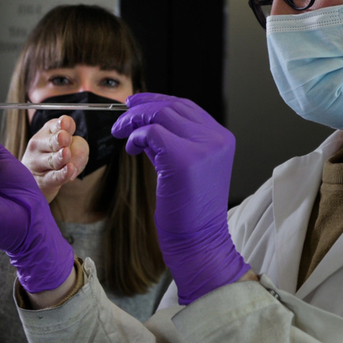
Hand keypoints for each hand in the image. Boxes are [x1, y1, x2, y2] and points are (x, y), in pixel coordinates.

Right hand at [22, 115, 89, 201]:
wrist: (39, 180)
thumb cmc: (61, 157)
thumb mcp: (75, 146)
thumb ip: (79, 147)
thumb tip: (74, 160)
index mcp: (48, 132)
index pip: (55, 126)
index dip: (62, 125)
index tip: (66, 122)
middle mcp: (39, 145)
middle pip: (51, 142)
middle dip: (58, 140)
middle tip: (65, 137)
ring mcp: (38, 164)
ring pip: (52, 160)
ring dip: (60, 157)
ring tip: (66, 153)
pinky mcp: (43, 181)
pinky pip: (54, 177)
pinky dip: (62, 174)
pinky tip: (69, 169)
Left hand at [112, 93, 249, 303]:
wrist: (199, 241)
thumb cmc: (189, 211)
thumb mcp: (186, 167)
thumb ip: (171, 141)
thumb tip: (144, 123)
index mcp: (222, 139)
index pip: (187, 107)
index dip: (158, 100)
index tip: (135, 103)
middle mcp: (216, 138)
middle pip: (173, 106)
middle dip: (142, 107)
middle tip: (121, 118)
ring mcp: (203, 147)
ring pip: (161, 115)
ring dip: (134, 120)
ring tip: (121, 134)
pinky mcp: (184, 159)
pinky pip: (152, 133)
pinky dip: (136, 137)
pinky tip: (131, 150)